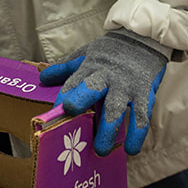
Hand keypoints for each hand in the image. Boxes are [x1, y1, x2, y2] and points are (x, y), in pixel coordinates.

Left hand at [39, 30, 167, 155]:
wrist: (143, 38)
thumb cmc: (111, 51)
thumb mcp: (87, 53)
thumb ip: (66, 67)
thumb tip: (42, 77)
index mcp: (90, 66)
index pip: (72, 82)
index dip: (63, 97)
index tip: (55, 112)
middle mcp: (107, 76)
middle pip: (92, 89)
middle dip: (81, 102)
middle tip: (72, 120)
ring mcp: (126, 86)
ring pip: (116, 109)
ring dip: (108, 131)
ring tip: (100, 150)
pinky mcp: (144, 94)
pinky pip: (141, 117)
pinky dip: (136, 135)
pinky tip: (130, 150)